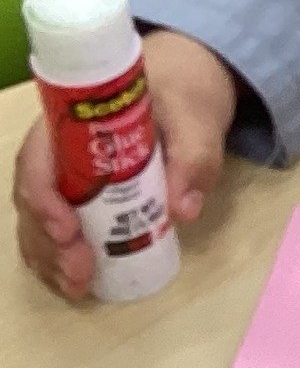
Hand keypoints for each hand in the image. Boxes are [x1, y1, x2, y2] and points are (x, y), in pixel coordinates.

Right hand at [14, 29, 236, 301]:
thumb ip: (195, 158)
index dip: (42, 198)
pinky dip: (58, 256)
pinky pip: (54, 226)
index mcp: (71, 120)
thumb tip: (183, 211)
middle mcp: (56, 148)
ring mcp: (63, 172)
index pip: (37, 160)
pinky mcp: (77, 192)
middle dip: (48, 241)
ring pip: (37, 219)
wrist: (183, 81)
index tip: (66, 230)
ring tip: (77, 286)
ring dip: (49, 257)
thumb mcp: (197, 119)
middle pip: (34, 197)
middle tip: (80, 271)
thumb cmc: (182, 92)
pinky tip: (74, 281)